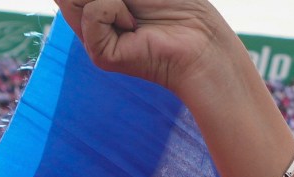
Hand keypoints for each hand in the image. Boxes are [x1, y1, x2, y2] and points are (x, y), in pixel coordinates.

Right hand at [58, 0, 246, 99]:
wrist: (202, 39)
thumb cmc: (177, 6)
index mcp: (98, 3)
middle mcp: (91, 20)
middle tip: (131, 1)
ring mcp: (93, 38)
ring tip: (134, 11)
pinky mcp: (100, 55)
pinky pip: (93, 13)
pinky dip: (115, 10)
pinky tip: (134, 26)